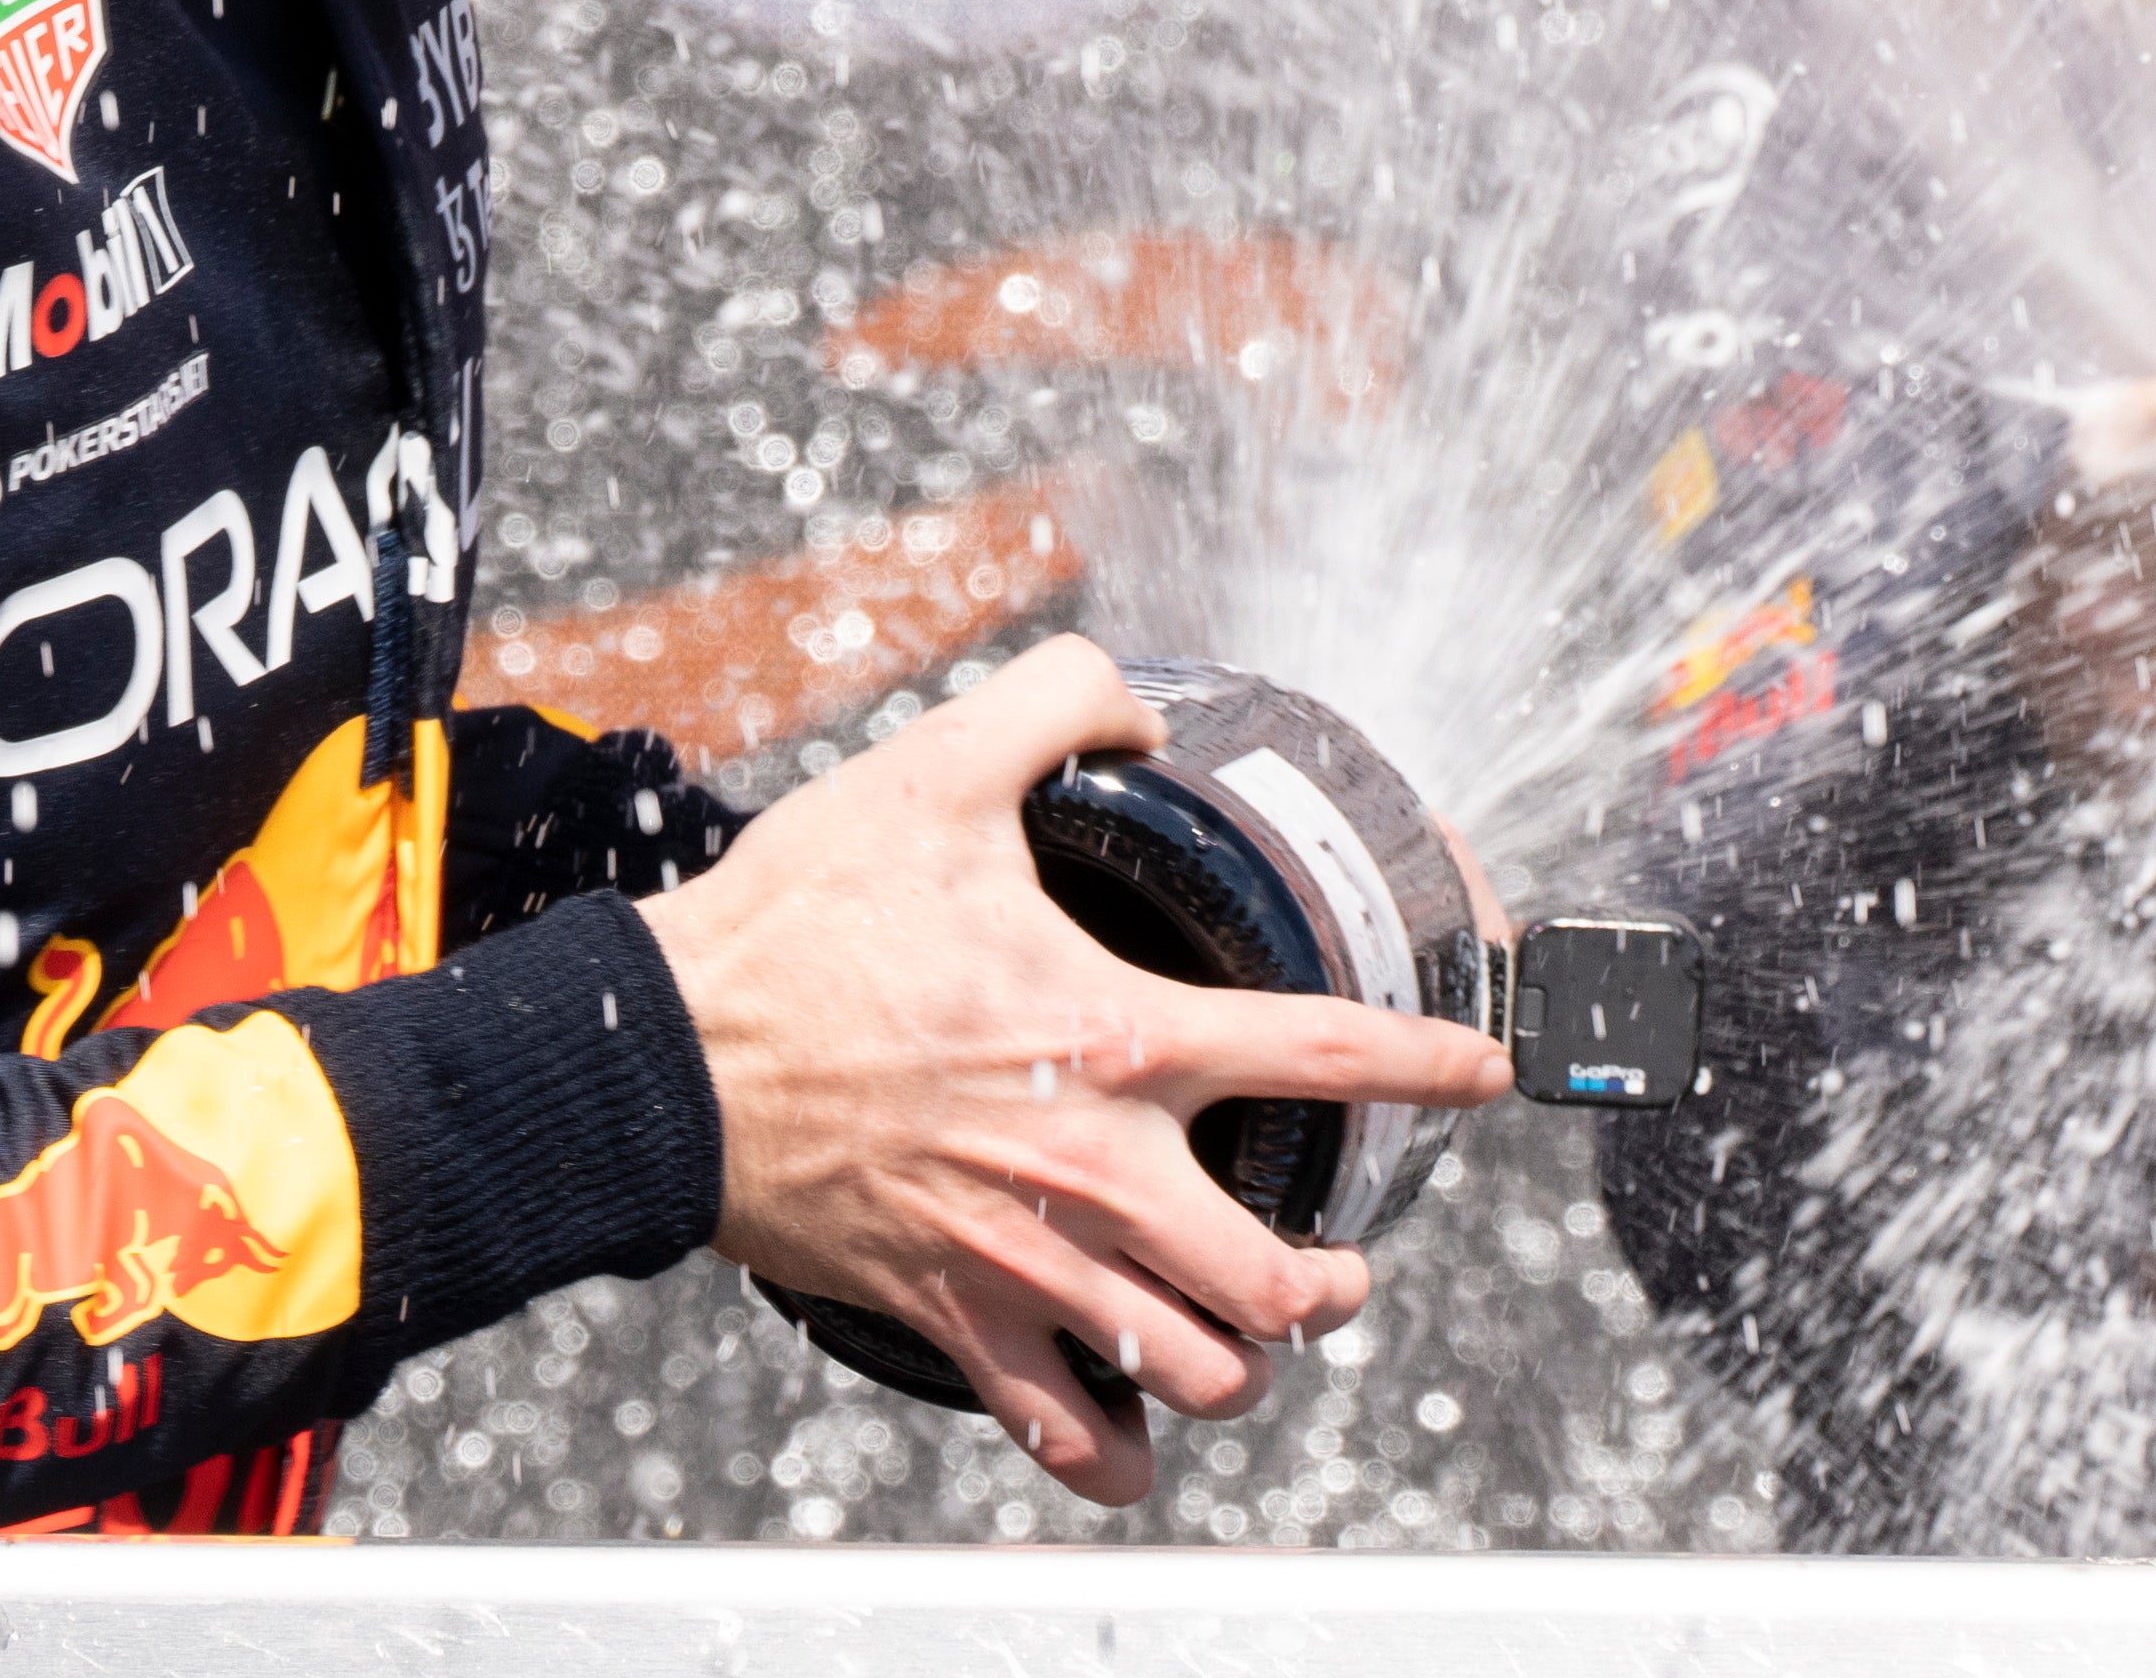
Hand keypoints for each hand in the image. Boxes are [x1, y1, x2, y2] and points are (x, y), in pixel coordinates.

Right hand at [637, 635, 1516, 1501]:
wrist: (669, 1057)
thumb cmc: (799, 925)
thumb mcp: (937, 769)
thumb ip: (1062, 701)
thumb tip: (1140, 700)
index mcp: (1115, 1034)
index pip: (1328, 1052)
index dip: (1436, 1062)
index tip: (1485, 1070)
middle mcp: (1094, 1169)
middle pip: (1283, 1281)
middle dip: (1335, 1280)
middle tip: (1335, 1258)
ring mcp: (1026, 1260)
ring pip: (1200, 1371)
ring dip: (1247, 1362)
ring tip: (1253, 1331)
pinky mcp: (953, 1316)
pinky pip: (1064, 1434)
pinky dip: (1119, 1455)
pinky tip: (1139, 1435)